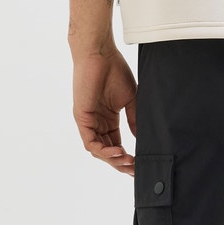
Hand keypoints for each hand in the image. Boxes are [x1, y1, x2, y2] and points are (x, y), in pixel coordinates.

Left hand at [71, 44, 137, 173]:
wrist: (100, 54)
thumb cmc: (114, 71)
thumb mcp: (130, 100)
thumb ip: (135, 120)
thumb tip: (141, 139)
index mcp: (108, 119)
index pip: (116, 145)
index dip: (127, 158)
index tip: (140, 166)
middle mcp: (97, 123)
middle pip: (107, 152)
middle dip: (121, 164)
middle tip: (136, 170)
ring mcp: (88, 122)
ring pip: (99, 151)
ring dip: (114, 160)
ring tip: (129, 163)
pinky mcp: (82, 118)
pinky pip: (90, 142)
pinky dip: (104, 151)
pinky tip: (120, 152)